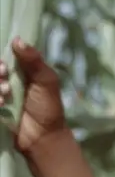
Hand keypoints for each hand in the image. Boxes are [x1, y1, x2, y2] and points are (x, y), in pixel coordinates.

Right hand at [0, 37, 66, 154]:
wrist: (43, 136)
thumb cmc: (48, 107)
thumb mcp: (46, 81)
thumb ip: (34, 61)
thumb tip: (18, 40)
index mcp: (18, 69)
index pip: (2, 55)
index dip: (0, 58)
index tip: (5, 65)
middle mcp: (4, 78)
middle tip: (4, 76)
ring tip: (5, 93)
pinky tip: (1, 103)